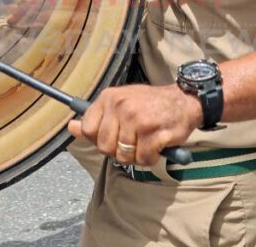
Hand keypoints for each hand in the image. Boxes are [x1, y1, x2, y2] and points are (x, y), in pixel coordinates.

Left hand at [67, 84, 202, 166]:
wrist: (184, 101)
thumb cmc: (149, 105)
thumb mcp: (119, 104)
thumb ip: (96, 118)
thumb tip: (71, 127)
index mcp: (109, 97)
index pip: (88, 129)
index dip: (99, 139)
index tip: (113, 136)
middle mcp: (121, 106)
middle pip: (104, 146)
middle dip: (117, 150)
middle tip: (132, 141)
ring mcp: (137, 119)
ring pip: (123, 156)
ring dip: (136, 156)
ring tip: (145, 142)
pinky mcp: (154, 132)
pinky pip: (143, 159)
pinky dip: (150, 158)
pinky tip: (157, 145)